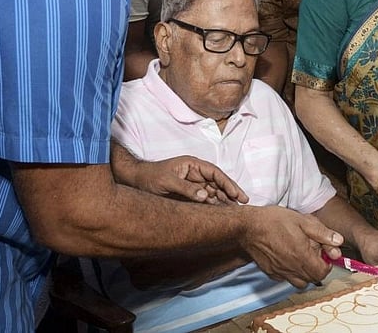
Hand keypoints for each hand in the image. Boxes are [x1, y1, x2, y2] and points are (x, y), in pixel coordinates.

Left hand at [133, 155, 247, 203]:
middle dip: (231, 193)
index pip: (215, 173)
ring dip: (224, 200)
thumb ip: (186, 188)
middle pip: (218, 183)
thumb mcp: (167, 182)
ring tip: (235, 211)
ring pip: (214, 192)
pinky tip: (222, 213)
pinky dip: (214, 206)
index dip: (228, 183)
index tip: (237, 195)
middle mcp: (195, 174)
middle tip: (243, 204)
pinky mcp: (189, 195)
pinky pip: (205, 200)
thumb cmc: (149, 177)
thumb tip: (206, 196)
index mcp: (192, 165)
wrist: (134, 181)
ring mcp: (193, 184)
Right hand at [241, 206, 344, 288]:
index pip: (323, 272)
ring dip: (305, 272)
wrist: (248, 226)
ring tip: (301, 256)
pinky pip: (286, 279)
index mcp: (302, 256)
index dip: (327, 263)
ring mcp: (280, 273)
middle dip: (317, 267)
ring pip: (300, 282)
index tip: (323, 252)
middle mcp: (291, 268)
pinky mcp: (271, 273)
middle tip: (312, 251)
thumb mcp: (302, 220)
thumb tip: (339, 242)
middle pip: (313, 279)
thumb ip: (322, 233)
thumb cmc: (274, 220)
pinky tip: (288, 257)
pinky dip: (292, 272)